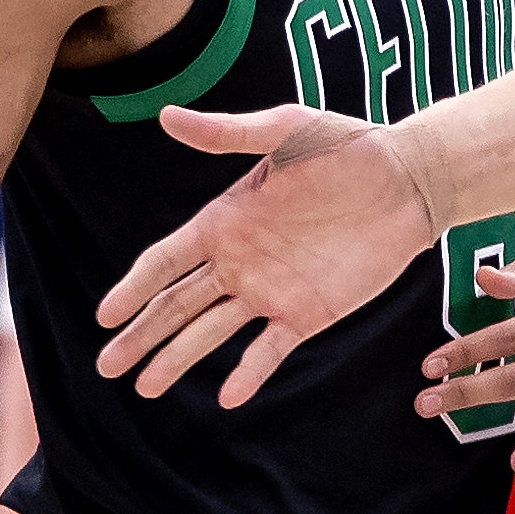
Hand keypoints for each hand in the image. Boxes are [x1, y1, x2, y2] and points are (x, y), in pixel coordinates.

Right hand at [96, 107, 439, 406]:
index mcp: (225, 220)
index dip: (134, 288)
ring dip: (178, 360)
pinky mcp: (308, 313)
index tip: (104, 317)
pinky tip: (227, 398)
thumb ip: (228, 134)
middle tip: (105, 368)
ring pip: (211, 332)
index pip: (166, 261)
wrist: (410, 180)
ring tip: (145, 389)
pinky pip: (270, 349)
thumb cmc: (348, 146)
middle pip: (177, 305)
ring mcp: (271, 291)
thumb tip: (166, 115)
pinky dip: (249, 373)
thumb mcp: (287, 131)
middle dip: (142, 335)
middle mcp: (239, 261)